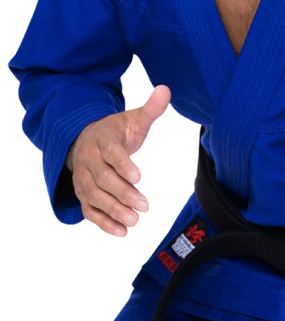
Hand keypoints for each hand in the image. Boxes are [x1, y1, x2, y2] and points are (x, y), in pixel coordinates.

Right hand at [66, 85, 170, 236]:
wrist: (85, 139)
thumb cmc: (115, 131)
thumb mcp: (133, 118)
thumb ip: (151, 109)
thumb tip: (166, 89)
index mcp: (102, 140)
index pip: (111, 153)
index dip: (123, 165)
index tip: (139, 177)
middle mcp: (88, 160)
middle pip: (102, 179)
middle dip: (123, 194)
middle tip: (144, 206)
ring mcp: (83, 178)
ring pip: (94, 197)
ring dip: (113, 210)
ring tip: (134, 220)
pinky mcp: (82, 194)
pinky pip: (88, 210)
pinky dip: (103, 223)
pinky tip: (121, 231)